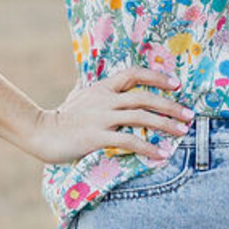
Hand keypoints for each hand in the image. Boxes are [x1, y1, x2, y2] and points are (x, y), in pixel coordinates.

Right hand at [28, 66, 192, 163]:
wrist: (39, 132)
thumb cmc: (60, 117)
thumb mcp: (76, 96)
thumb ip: (87, 87)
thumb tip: (86, 76)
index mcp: (102, 87)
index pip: (133, 74)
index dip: (156, 77)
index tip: (176, 84)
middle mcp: (104, 99)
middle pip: (143, 96)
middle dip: (169, 105)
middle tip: (189, 114)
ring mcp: (100, 118)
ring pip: (140, 116)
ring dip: (164, 124)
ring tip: (183, 132)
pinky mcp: (96, 136)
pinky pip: (128, 140)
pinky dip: (147, 148)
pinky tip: (161, 155)